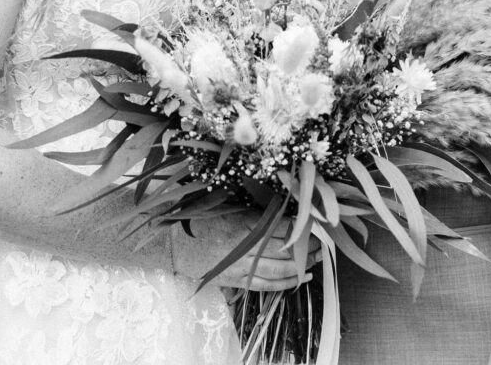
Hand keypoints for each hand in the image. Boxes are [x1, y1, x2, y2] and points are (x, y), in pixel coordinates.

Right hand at [170, 210, 321, 290]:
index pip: (280, 227)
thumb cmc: (198, 217)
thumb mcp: (226, 204)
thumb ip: (253, 208)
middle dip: (305, 249)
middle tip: (321, 244)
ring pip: (277, 271)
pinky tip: (298, 279)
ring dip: (299, 267)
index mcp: (242, 223)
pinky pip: (263, 285)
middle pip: (283, 251)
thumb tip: (281, 206)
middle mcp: (243, 247)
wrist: (169, 240)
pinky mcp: (233, 280)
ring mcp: (238, 266)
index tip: (314, 223)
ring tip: (315, 261)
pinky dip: (283, 284)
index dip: (300, 227)